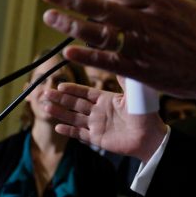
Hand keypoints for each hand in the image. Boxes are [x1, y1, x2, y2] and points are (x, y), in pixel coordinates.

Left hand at [40, 0, 195, 108]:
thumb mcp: (185, 8)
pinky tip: (69, 52)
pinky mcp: (142, 72)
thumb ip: (155, 3)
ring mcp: (143, 49)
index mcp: (161, 4)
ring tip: (50, 16)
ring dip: (71, 25)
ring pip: (99, 35)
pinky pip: (108, 63)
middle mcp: (148, 24)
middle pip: (102, 8)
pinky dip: (87, 57)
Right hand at [44, 82, 167, 162]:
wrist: (150, 136)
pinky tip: (57, 126)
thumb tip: (117, 57)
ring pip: (74, 117)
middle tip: (44, 93)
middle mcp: (100, 111)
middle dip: (60, 98)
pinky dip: (69, 130)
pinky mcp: (98, 139)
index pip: (85, 92)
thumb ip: (123, 78)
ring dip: (60, 112)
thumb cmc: (144, 113)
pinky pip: (80, 134)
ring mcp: (98, 125)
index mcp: (107, 99)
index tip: (59, 83)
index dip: (72, 88)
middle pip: (75, 103)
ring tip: (45, 107)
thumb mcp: (133, 93)